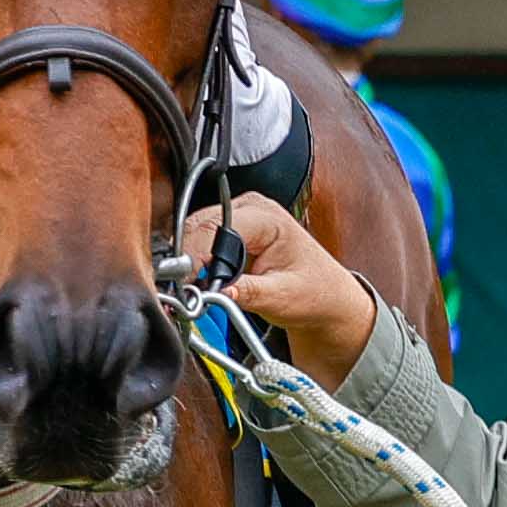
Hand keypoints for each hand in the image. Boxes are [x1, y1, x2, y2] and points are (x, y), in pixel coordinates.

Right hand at [184, 192, 376, 383]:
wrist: (325, 297)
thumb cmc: (315, 291)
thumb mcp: (283, 296)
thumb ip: (248, 292)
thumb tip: (215, 292)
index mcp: (267, 217)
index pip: (217, 227)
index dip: (195, 254)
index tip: (183, 280)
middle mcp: (250, 209)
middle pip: (199, 225)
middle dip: (187, 257)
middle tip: (181, 288)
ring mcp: (238, 217)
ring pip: (193, 231)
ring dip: (187, 258)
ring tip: (189, 286)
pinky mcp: (230, 232)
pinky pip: (199, 240)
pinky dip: (193, 260)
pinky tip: (196, 279)